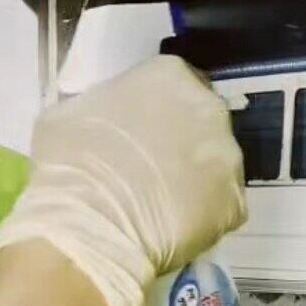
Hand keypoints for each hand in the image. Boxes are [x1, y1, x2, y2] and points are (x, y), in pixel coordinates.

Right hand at [0, 56, 245, 305]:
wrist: (89, 227)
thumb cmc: (68, 164)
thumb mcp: (72, 114)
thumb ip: (104, 107)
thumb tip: (108, 119)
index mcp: (169, 75)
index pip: (175, 85)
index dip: (159, 112)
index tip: (144, 133)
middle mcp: (209, 109)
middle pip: (203, 123)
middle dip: (184, 143)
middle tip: (155, 171)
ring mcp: (228, 159)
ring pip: (216, 167)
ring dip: (197, 181)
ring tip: (164, 206)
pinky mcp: (236, 205)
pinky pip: (222, 208)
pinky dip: (204, 218)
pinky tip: (175, 230)